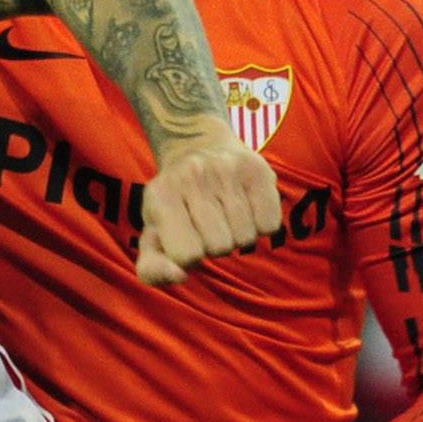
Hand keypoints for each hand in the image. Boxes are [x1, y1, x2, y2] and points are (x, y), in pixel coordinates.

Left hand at [134, 125, 280, 285]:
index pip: (186, 255)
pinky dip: (260, 225)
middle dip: (215, 245)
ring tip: (225, 214)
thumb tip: (179, 275)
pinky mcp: (256, 168)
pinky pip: (269, 224)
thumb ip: (153, 269)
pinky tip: (246, 207)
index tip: (186, 238)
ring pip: (245, 237)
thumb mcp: (153, 237)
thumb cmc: (173, 205)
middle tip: (208, 223)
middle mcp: (191, 176)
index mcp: (161, 195)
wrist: (196, 146)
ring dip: (237, 236)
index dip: (190, 256)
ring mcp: (225, 168)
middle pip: (219, 247)